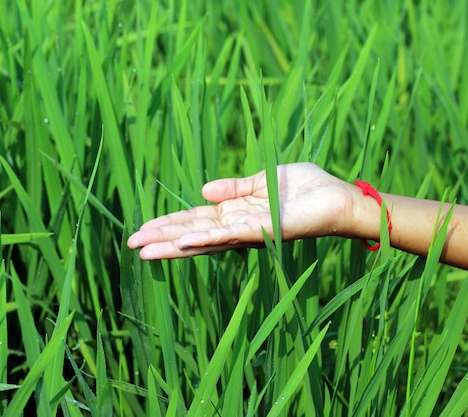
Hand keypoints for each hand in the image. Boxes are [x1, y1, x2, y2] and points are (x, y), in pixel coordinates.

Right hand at [127, 163, 355, 258]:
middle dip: (161, 239)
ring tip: (144, 250)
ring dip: (173, 245)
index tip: (142, 229)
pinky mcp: (263, 230)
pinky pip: (229, 235)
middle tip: (131, 245)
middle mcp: (236, 227)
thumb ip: (233, 187)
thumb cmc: (304, 188)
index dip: (167, 224)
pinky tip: (182, 241)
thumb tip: (202, 191)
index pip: (193, 220)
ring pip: (203, 240)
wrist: (336, 197)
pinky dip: (205, 239)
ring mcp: (248, 232)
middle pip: (191, 233)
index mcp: (234, 214)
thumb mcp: (261, 181)